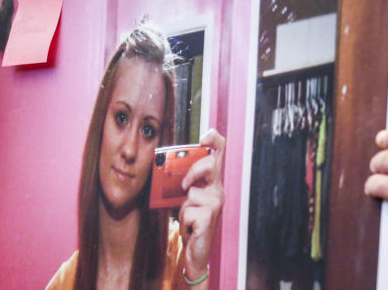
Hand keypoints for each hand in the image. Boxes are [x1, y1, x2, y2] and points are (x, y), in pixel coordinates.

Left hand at [178, 129, 225, 281]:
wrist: (195, 251)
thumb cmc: (191, 222)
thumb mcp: (186, 199)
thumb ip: (184, 184)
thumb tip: (169, 168)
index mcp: (212, 182)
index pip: (219, 153)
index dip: (214, 140)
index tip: (205, 136)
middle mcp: (218, 190)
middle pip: (210, 165)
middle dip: (194, 171)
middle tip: (184, 186)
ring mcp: (216, 203)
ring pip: (191, 193)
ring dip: (183, 209)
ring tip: (188, 219)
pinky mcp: (209, 217)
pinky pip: (187, 211)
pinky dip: (183, 221)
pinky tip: (191, 228)